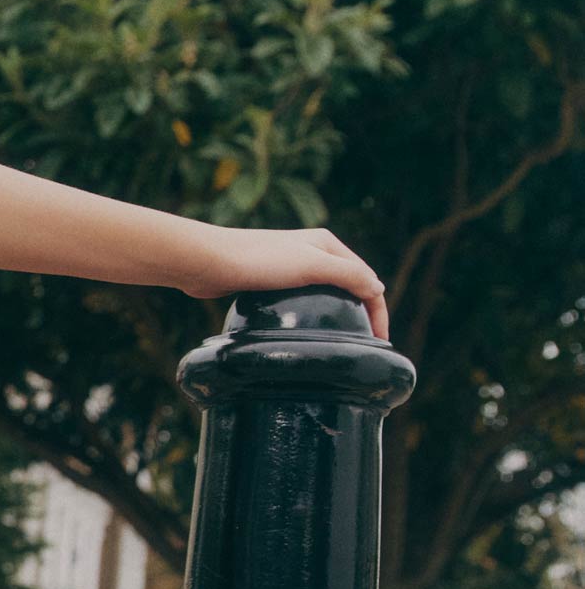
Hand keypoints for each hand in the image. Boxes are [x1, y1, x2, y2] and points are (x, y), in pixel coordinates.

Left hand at [195, 224, 388, 341]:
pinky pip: (300, 301)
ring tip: (343, 341)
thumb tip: (379, 289)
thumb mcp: (311, 265)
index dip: (378, 309)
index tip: (381, 340)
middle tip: (367, 344)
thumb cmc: (258, 261)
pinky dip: (312, 315)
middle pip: (348, 284)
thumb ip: (347, 275)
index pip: (366, 277)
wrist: (208, 262)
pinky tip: (306, 332)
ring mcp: (290, 266)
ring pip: (324, 293)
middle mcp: (312, 251)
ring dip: (338, 313)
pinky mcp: (270, 281)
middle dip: (363, 311)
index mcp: (327, 244)